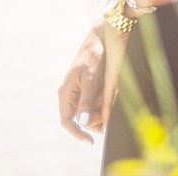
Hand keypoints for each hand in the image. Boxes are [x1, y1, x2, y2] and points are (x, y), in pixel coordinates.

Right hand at [58, 19, 129, 142]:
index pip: (66, 121)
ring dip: (100, 109)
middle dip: (94, 118)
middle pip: (80, 117)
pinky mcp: (86, 86)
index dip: (77, 133)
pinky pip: (93, 100)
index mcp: (65, 93)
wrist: (101, 37)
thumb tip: (82, 122)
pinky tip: (111, 98)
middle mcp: (69, 93)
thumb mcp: (91, 78)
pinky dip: (102, 102)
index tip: (91, 140)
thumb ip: (86, 100)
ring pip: (88, 110)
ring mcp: (77, 90)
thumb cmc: (95, 56)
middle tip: (109, 112)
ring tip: (111, 99)